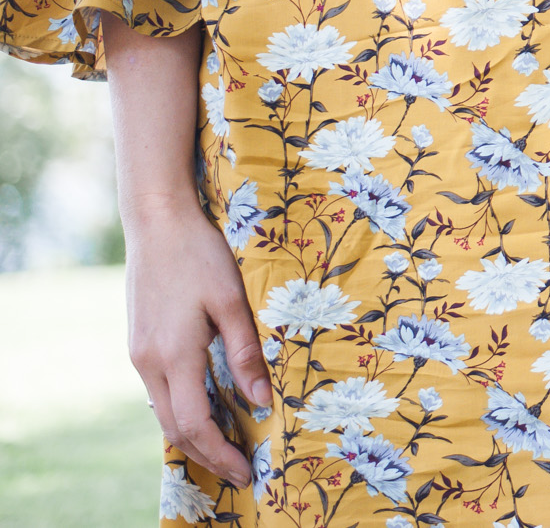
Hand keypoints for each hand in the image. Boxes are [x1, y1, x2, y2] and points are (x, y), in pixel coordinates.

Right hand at [124, 195, 271, 488]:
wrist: (157, 224)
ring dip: (194, 436)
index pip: (195, 424)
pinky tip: (208, 409)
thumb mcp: (231, 301)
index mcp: (174, 356)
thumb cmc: (200, 256)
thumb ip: (246, 352)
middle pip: (175, 429)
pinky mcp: (140, 345)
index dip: (220, 453)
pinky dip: (183, 411)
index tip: (248, 471)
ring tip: (229, 448)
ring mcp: (139, 356)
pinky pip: (160, 393)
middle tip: (242, 470)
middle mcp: (149, 364)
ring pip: (164, 413)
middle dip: (208, 455)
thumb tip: (264, 400)